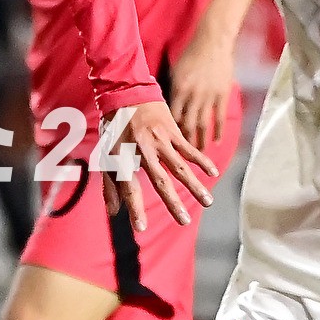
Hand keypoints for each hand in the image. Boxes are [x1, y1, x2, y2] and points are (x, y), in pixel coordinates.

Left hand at [101, 100, 215, 230]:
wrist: (126, 92)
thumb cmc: (115, 128)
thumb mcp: (106, 154)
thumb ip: (110, 185)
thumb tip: (113, 212)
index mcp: (122, 156)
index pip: (128, 188)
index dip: (134, 208)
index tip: (141, 228)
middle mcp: (141, 149)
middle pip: (159, 180)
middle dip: (172, 202)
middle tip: (184, 221)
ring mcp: (158, 139)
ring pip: (178, 166)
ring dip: (193, 185)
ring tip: (207, 202)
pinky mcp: (171, 130)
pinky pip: (189, 148)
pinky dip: (201, 161)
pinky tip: (213, 173)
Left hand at [169, 26, 238, 152]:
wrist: (213, 43)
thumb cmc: (191, 55)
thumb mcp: (175, 72)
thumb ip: (172, 90)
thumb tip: (163, 107)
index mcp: (178, 90)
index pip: (171, 117)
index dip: (168, 133)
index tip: (165, 144)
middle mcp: (193, 96)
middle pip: (186, 125)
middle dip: (184, 144)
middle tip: (182, 158)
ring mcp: (208, 97)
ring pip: (203, 125)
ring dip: (200, 142)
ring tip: (199, 156)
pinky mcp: (222, 95)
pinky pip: (219, 117)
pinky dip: (218, 131)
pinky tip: (216, 142)